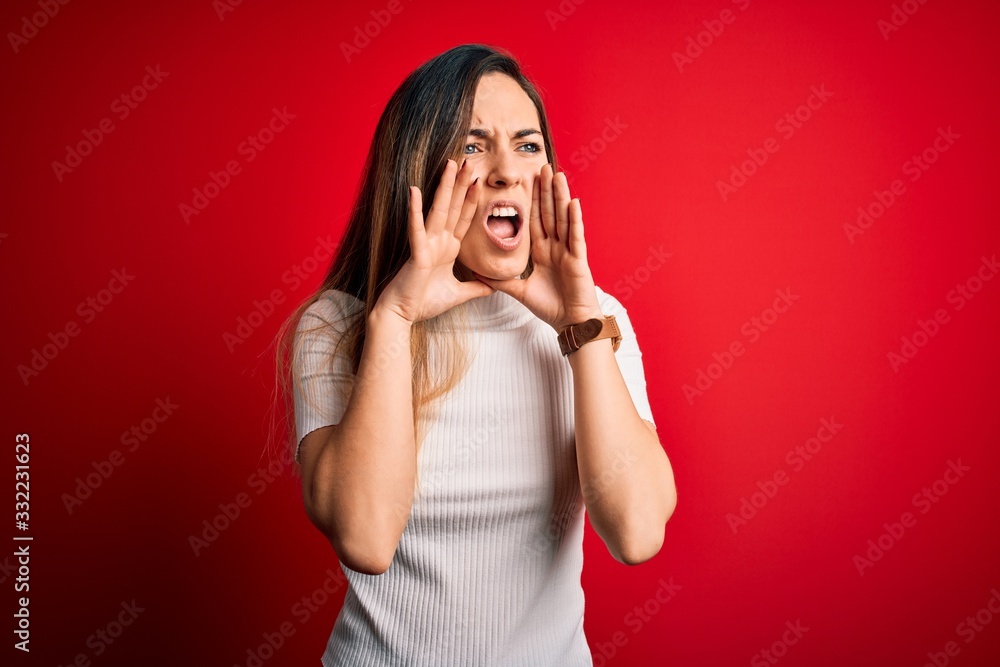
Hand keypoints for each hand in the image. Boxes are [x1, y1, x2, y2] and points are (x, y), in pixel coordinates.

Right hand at [377, 159, 493, 323]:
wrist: (401, 316)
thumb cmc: (423, 303)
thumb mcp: (459, 294)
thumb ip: (477, 288)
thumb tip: (495, 286)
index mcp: (447, 249)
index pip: (463, 219)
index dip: (472, 200)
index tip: (480, 180)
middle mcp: (438, 242)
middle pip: (453, 207)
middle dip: (461, 184)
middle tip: (468, 160)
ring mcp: (426, 245)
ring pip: (438, 211)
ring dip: (444, 187)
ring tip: (449, 164)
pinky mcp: (416, 253)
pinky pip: (416, 229)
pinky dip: (415, 211)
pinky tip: (415, 191)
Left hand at [476, 164, 601, 329]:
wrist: (570, 324)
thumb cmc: (550, 307)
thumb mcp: (519, 291)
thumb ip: (501, 280)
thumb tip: (477, 273)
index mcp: (543, 252)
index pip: (536, 220)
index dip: (532, 200)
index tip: (528, 180)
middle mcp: (557, 247)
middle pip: (550, 212)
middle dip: (546, 190)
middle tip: (543, 166)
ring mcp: (569, 251)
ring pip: (564, 218)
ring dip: (560, 196)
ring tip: (558, 175)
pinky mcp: (578, 260)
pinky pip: (576, 236)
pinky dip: (575, 219)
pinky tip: (573, 202)